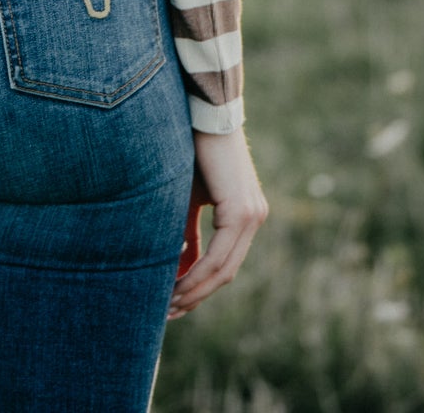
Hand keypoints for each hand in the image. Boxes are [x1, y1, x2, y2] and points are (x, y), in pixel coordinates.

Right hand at [167, 126, 267, 318]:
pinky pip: (220, 255)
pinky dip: (198, 273)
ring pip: (224, 269)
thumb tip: (181, 264)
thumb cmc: (191, 148)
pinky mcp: (241, 211)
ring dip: (195, 289)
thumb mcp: (190, 196)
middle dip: (196, 295)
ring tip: (168, 302)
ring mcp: (251, 215)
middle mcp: (254, 217)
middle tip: (169, 311)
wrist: (204, 113)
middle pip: (226, 272)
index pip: (225, 263)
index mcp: (246, 214)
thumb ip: (189, 230)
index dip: (201, 287)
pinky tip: (177, 283)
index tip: (175, 302)